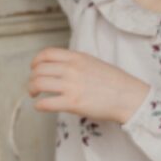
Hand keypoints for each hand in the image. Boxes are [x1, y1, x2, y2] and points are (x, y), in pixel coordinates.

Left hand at [29, 48, 150, 124]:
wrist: (128, 96)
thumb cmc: (114, 82)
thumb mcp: (94, 63)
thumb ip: (76, 62)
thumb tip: (61, 67)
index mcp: (77, 57)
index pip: (47, 54)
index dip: (36, 61)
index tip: (34, 68)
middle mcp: (71, 69)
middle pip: (39, 70)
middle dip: (32, 78)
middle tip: (34, 86)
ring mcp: (71, 86)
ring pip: (38, 84)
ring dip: (32, 90)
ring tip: (35, 95)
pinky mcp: (72, 103)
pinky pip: (46, 103)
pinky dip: (39, 105)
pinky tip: (41, 106)